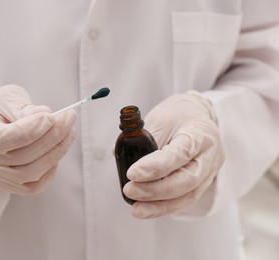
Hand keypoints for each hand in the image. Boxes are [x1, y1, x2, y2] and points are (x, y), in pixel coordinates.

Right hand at [0, 84, 75, 194]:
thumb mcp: (6, 96)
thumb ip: (23, 107)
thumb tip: (46, 116)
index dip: (26, 131)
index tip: (49, 116)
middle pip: (19, 157)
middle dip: (51, 137)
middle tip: (68, 117)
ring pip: (28, 174)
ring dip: (55, 152)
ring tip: (69, 131)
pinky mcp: (7, 184)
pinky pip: (32, 187)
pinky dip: (50, 170)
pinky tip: (57, 150)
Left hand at [123, 91, 224, 217]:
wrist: (197, 117)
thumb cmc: (177, 116)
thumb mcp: (160, 118)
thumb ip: (143, 138)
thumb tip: (118, 155)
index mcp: (200, 133)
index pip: (181, 153)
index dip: (156, 166)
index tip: (133, 173)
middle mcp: (210, 155)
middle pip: (186, 180)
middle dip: (155, 190)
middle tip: (130, 190)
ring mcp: (209, 172)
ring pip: (187, 196)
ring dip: (159, 206)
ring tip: (136, 209)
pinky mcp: (202, 184)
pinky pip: (184, 200)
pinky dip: (164, 207)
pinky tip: (147, 210)